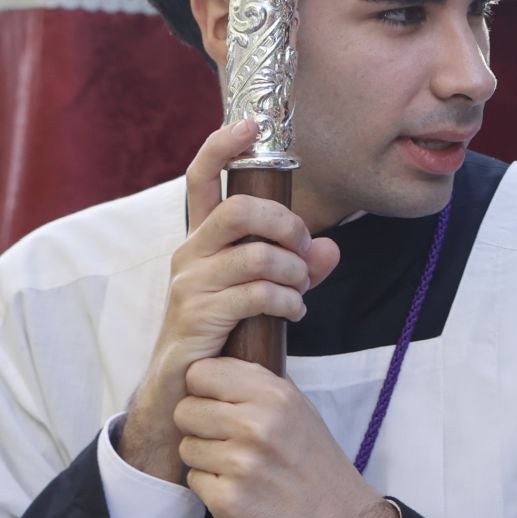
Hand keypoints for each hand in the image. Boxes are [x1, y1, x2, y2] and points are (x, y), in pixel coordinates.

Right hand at [120, 120, 341, 483]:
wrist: (186, 393)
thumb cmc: (226, 334)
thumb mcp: (264, 293)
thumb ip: (296, 266)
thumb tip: (330, 249)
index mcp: (202, 239)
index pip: (201, 178)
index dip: (222, 145)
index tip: (250, 124)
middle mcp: (189, 254)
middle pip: (240, 210)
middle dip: (286, 224)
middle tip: (304, 249)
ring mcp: (189, 285)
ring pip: (257, 255)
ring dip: (294, 272)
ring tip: (301, 293)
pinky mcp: (197, 317)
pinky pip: (256, 294)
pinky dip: (288, 301)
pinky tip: (295, 314)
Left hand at [176, 358, 400, 517]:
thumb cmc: (316, 463)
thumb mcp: (300, 409)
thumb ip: (259, 386)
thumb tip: (216, 366)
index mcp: (276, 395)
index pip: (201, 372)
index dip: (203, 388)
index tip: (216, 401)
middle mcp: (258, 425)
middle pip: (185, 410)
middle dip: (199, 425)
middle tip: (226, 438)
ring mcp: (242, 464)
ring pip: (186, 447)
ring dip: (205, 458)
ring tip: (239, 466)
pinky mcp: (228, 501)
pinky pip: (194, 480)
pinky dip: (211, 487)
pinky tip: (240, 489)